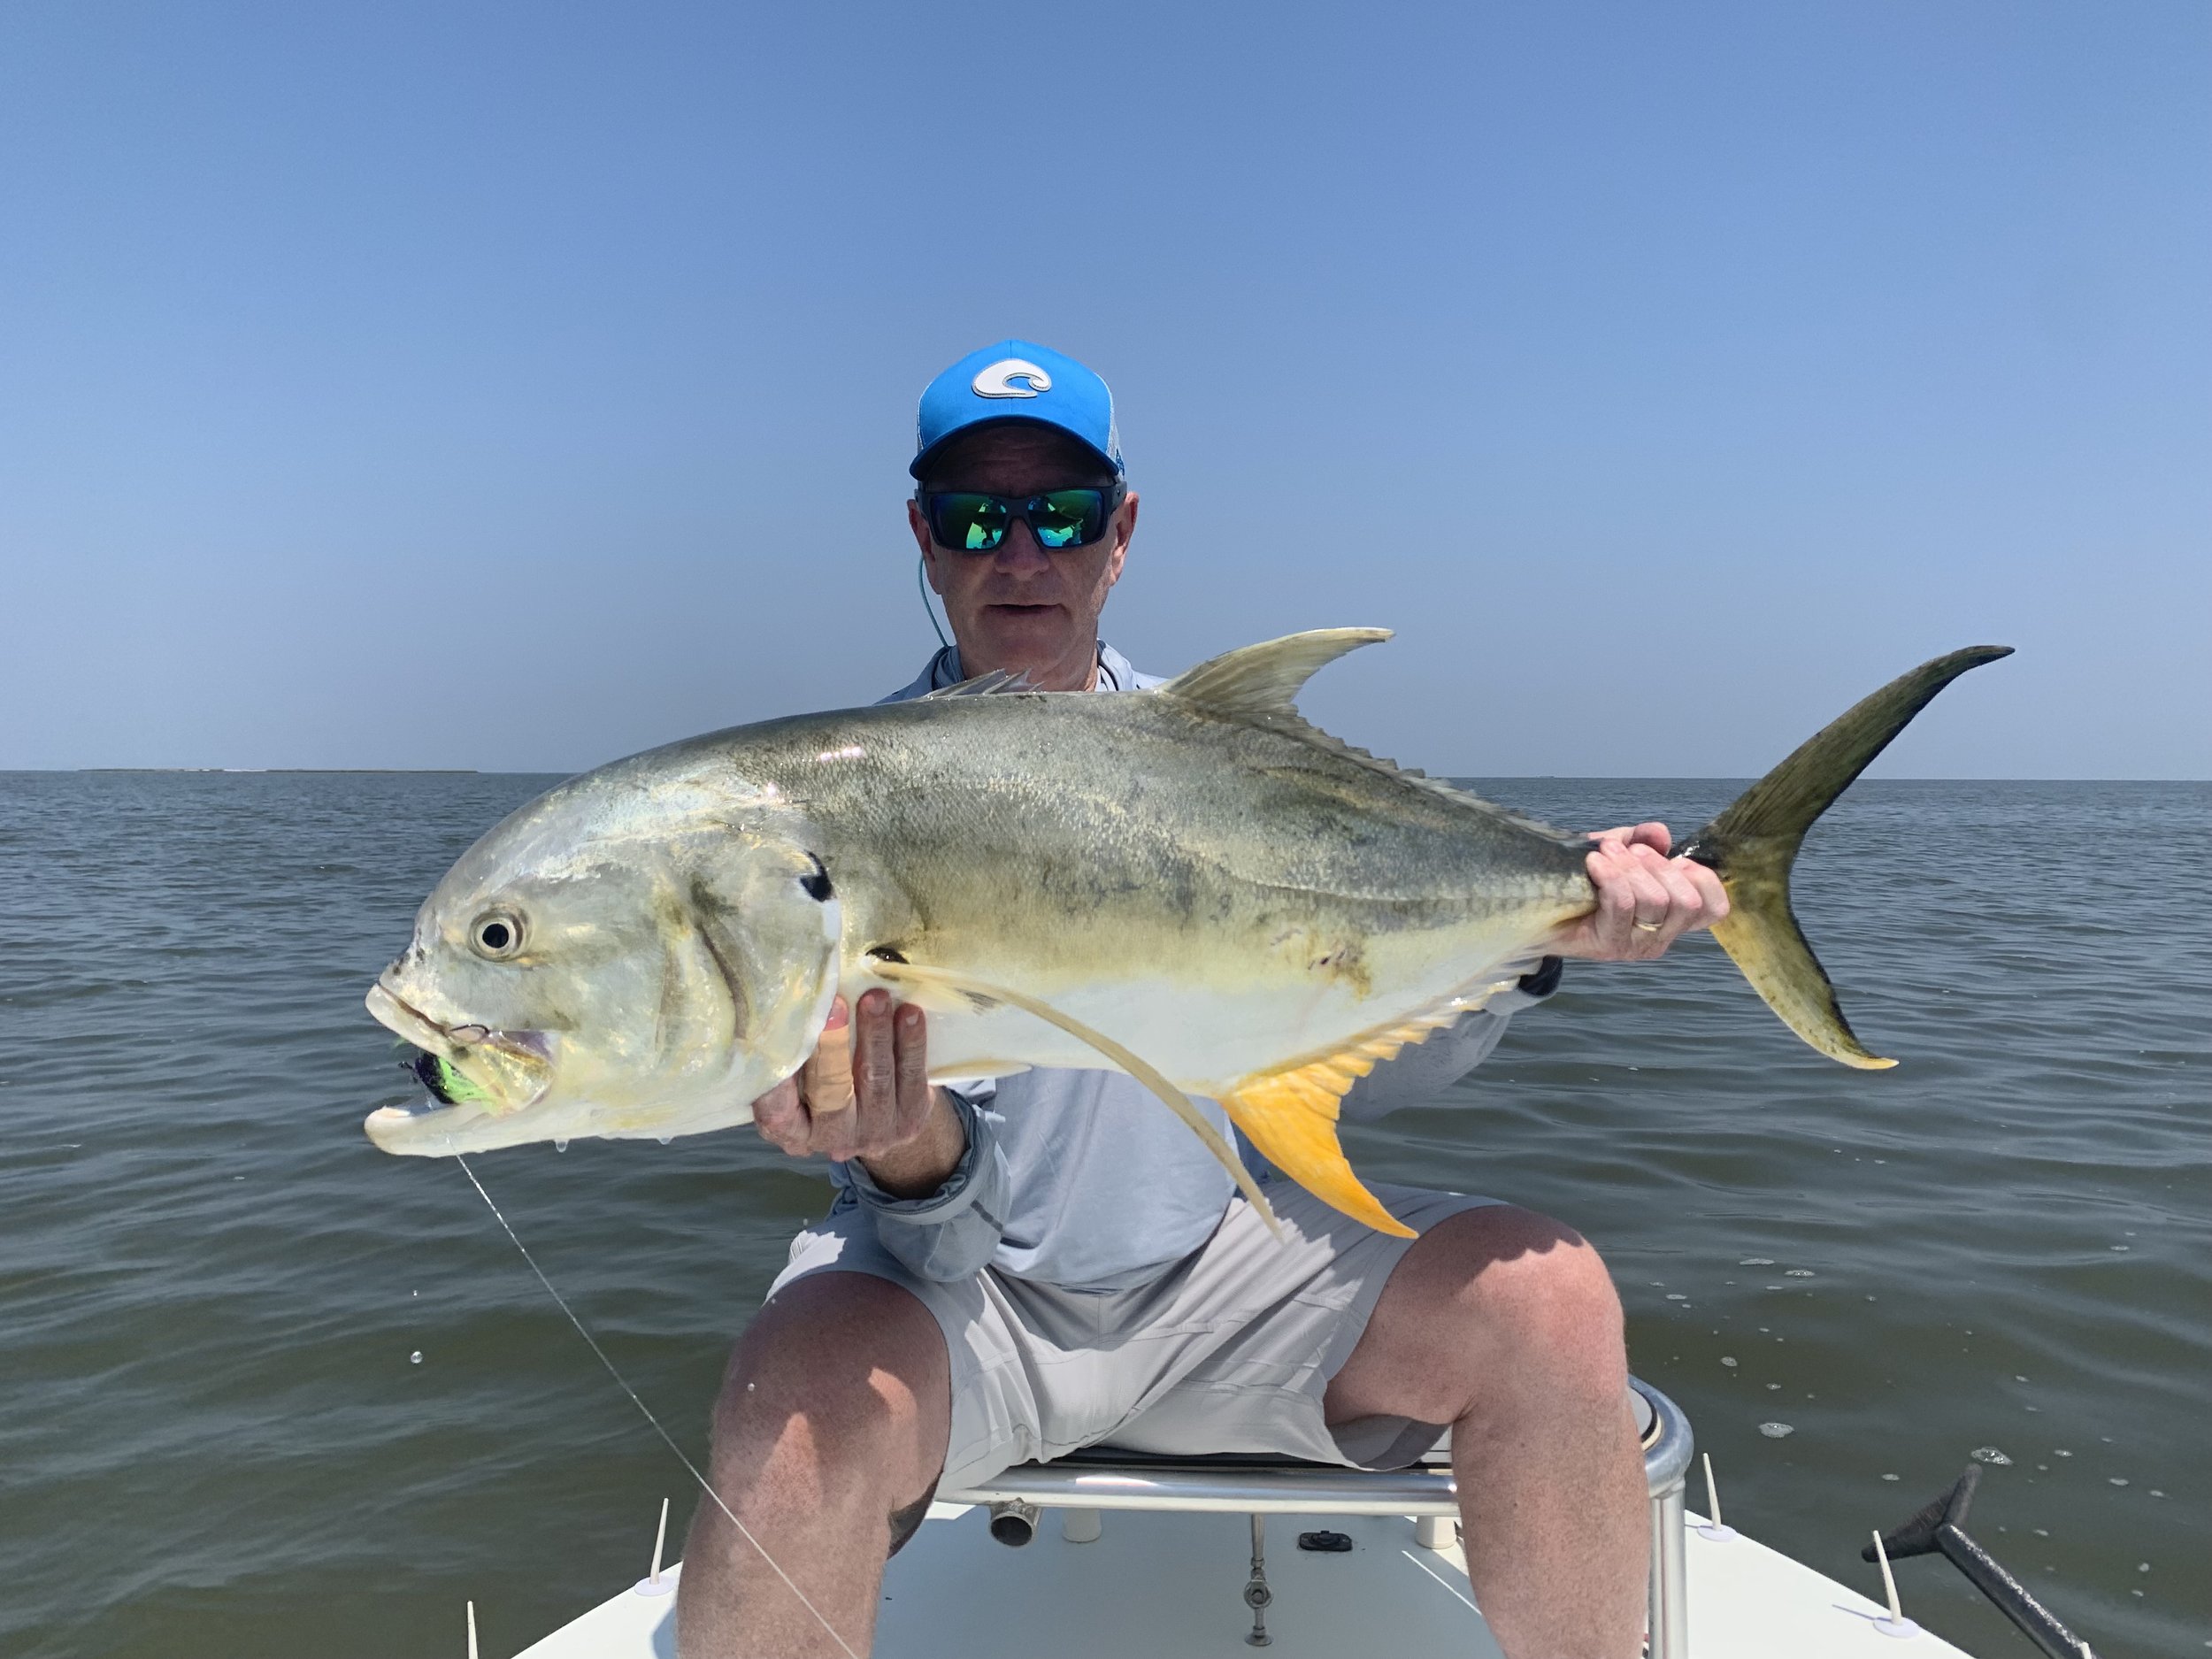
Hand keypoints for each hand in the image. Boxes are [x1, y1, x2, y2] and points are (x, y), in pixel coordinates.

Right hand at [752, 988, 963, 1194]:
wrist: (881, 1117)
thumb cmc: (825, 1084)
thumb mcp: (798, 1081)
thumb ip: (790, 1054)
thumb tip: (780, 1003)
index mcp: (793, 1131)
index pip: (779, 1109)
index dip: (779, 1077)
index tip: (780, 1036)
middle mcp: (832, 1137)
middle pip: (831, 1091)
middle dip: (832, 1045)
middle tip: (834, 1005)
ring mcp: (875, 1132)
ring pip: (876, 1079)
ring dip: (875, 1034)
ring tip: (875, 997)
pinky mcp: (910, 1119)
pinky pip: (912, 1076)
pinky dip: (911, 1042)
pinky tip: (910, 1013)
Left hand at [1547, 821, 1729, 961]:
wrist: (1537, 911)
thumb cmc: (1583, 882)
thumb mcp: (1618, 852)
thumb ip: (1642, 840)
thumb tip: (1661, 834)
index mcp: (1673, 918)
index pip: (1715, 908)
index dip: (1701, 877)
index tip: (1673, 859)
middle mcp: (1661, 937)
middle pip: (1686, 901)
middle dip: (1657, 865)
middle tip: (1628, 851)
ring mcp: (1636, 945)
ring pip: (1654, 900)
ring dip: (1629, 866)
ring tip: (1606, 853)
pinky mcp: (1609, 945)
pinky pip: (1622, 904)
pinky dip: (1610, 875)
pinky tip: (1594, 862)